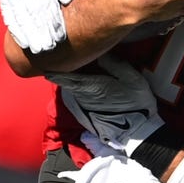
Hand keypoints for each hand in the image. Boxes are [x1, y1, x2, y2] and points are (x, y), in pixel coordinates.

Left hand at [48, 56, 163, 150]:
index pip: (69, 77)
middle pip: (69, 83)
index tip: (46, 67)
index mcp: (93, 85)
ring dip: (69, 82)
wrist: (137, 128)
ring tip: (69, 71)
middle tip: (57, 63)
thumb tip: (101, 54)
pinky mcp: (89, 113)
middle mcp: (85, 96)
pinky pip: (78, 98)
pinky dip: (76, 90)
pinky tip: (81, 86)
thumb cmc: (136, 101)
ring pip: (73, 90)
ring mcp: (85, 106)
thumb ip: (115, 64)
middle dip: (62, 74)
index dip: (57, 72)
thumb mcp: (131, 78)